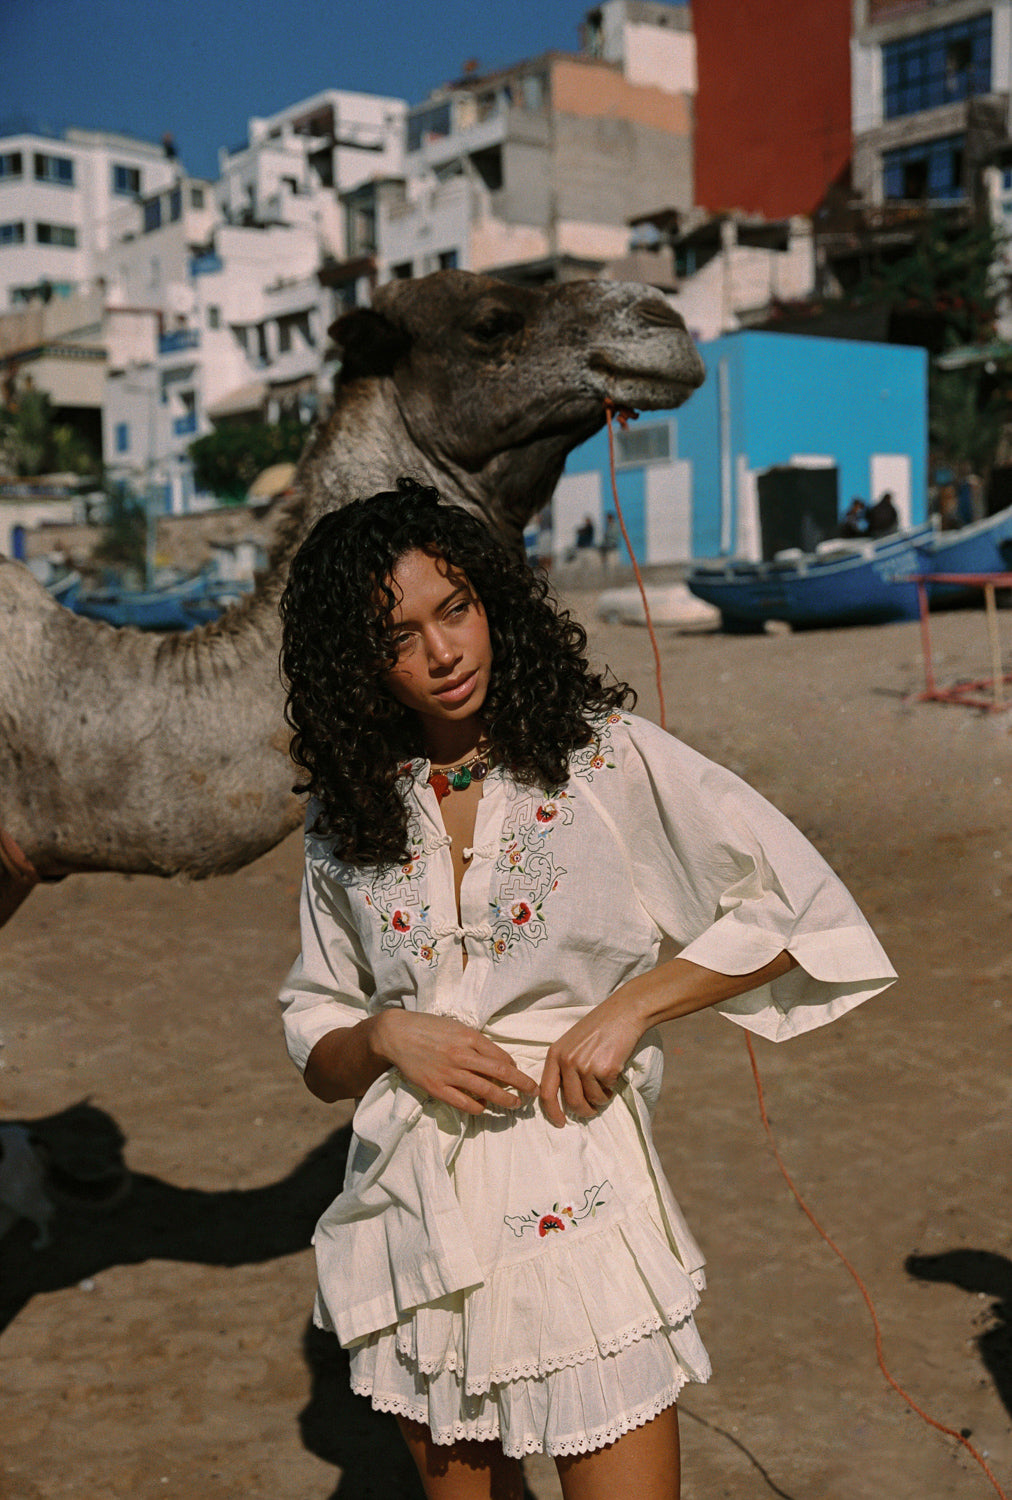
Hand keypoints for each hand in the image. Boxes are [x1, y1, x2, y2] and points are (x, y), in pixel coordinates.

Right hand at [372, 1009, 537, 1116]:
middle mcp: (462, 1055)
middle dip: (521, 1085)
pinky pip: (463, 1102)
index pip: (501, 1056)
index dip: (515, 1069)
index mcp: (469, 1037)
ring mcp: (449, 1073)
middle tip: (533, 1092)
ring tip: (515, 1104)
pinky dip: (477, 1107)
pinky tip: (483, 1107)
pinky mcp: (436, 1087)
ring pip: (485, 1090)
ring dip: (504, 1099)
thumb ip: (475, 1041)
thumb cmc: (428, 1027)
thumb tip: (495, 1059)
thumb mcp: (455, 1026)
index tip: (520, 1075)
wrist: (396, 1034)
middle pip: (500, 1074)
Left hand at [539, 994, 645, 1128]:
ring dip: (601, 1098)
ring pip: (592, 1100)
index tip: (560, 1123)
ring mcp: (586, 1066)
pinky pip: (607, 1091)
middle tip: (592, 1109)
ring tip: (606, 1084)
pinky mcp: (605, 1069)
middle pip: (572, 1101)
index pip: (546, 1092)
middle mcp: (567, 1061)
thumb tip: (566, 1099)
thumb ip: (565, 1065)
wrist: (623, 1013)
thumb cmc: (598, 1027)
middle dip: (584, 1111)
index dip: (552, 1112)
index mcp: (555, 1054)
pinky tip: (614, 1071)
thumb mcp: (571, 1043)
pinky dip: (612, 1087)